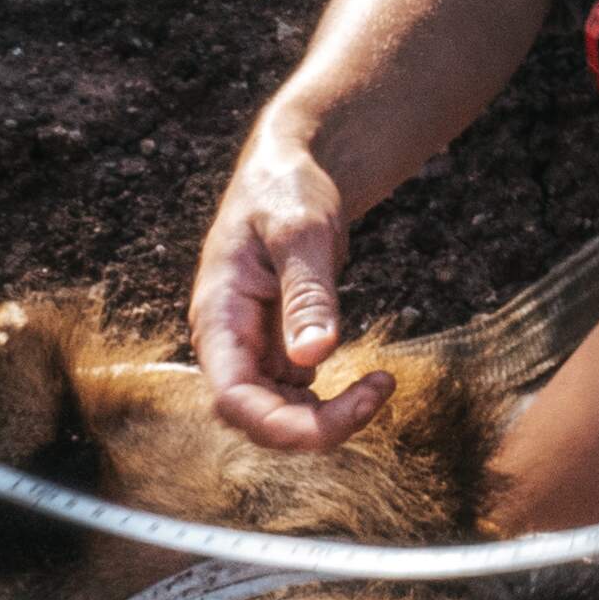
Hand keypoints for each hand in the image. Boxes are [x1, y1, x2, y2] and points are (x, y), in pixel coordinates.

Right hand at [193, 127, 392, 451]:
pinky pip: (296, 399)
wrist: (289, 173)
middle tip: (379, 391)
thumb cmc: (287, 191)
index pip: (234, 399)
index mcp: (217, 316)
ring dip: (328, 419)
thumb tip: (314, 357)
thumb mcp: (302, 232)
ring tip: (381, 384)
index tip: (353, 407)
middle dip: (317, 425)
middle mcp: (227, 343)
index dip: (286, 424)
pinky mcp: (275, 352)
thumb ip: (307, 295)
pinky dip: (332, 403)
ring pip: (278, 416)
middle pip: (257, 419)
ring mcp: (250, 350)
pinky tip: (370, 382)